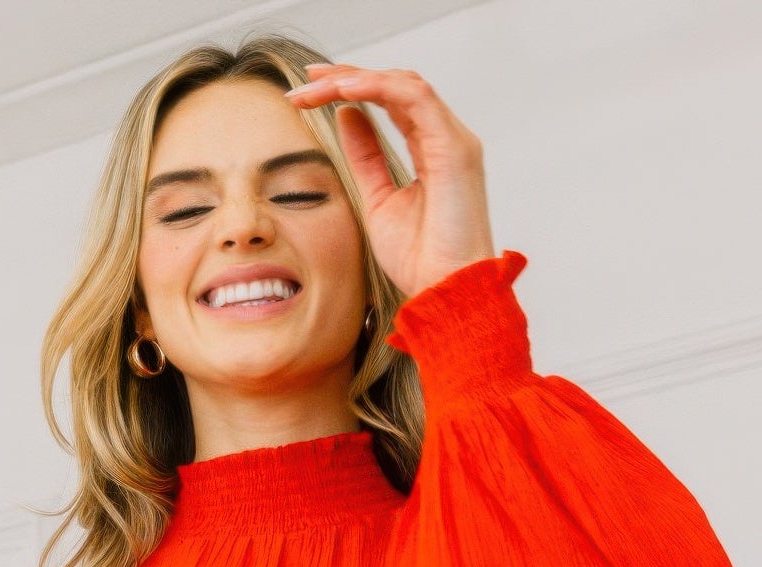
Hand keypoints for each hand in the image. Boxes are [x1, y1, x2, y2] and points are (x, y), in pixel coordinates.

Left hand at [284, 62, 495, 298]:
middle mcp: (446, 138)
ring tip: (318, 85)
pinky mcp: (455, 147)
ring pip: (403, 84)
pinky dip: (379, 88)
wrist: (445, 294)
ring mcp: (454, 140)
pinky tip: (345, 91)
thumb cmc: (420, 260)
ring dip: (357, 78)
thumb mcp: (377, 200)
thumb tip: (347, 116)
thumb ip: (366, 157)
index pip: (391, 102)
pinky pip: (414, 98)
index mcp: (432, 150)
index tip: (309, 93)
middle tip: (306, 81)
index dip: (352, 89)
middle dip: (348, 77)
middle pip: (395, 86)